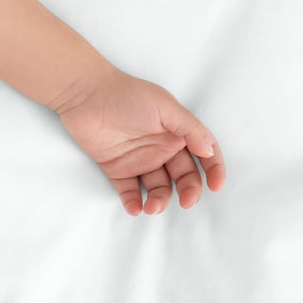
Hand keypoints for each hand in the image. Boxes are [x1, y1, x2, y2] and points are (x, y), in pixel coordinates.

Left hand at [53, 68, 225, 215]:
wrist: (86, 95)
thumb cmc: (127, 94)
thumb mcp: (165, 107)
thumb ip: (189, 129)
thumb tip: (208, 150)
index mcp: (177, 133)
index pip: (203, 155)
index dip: (213, 170)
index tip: (216, 186)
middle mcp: (162, 149)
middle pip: (184, 176)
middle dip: (188, 191)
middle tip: (186, 202)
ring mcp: (140, 160)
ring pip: (158, 188)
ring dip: (160, 200)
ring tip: (152, 206)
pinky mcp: (117, 169)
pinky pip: (129, 191)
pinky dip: (134, 202)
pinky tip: (136, 208)